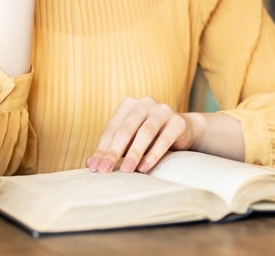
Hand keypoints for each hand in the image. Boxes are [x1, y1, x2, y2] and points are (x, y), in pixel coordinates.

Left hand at [86, 97, 201, 173]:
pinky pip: (164, 139)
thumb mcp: (130, 139)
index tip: (94, 167)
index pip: (112, 128)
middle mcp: (145, 103)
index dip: (102, 148)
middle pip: (126, 129)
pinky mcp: (178, 122)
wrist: (182, 130)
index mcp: (129, 105)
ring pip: (145, 132)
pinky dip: (153, 154)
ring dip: (134, 153)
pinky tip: (144, 167)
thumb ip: (113, 148)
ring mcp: (163, 111)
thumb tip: (92, 163)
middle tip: (105, 170)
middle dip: (114, 151)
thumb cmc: (150, 136)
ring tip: (126, 171)